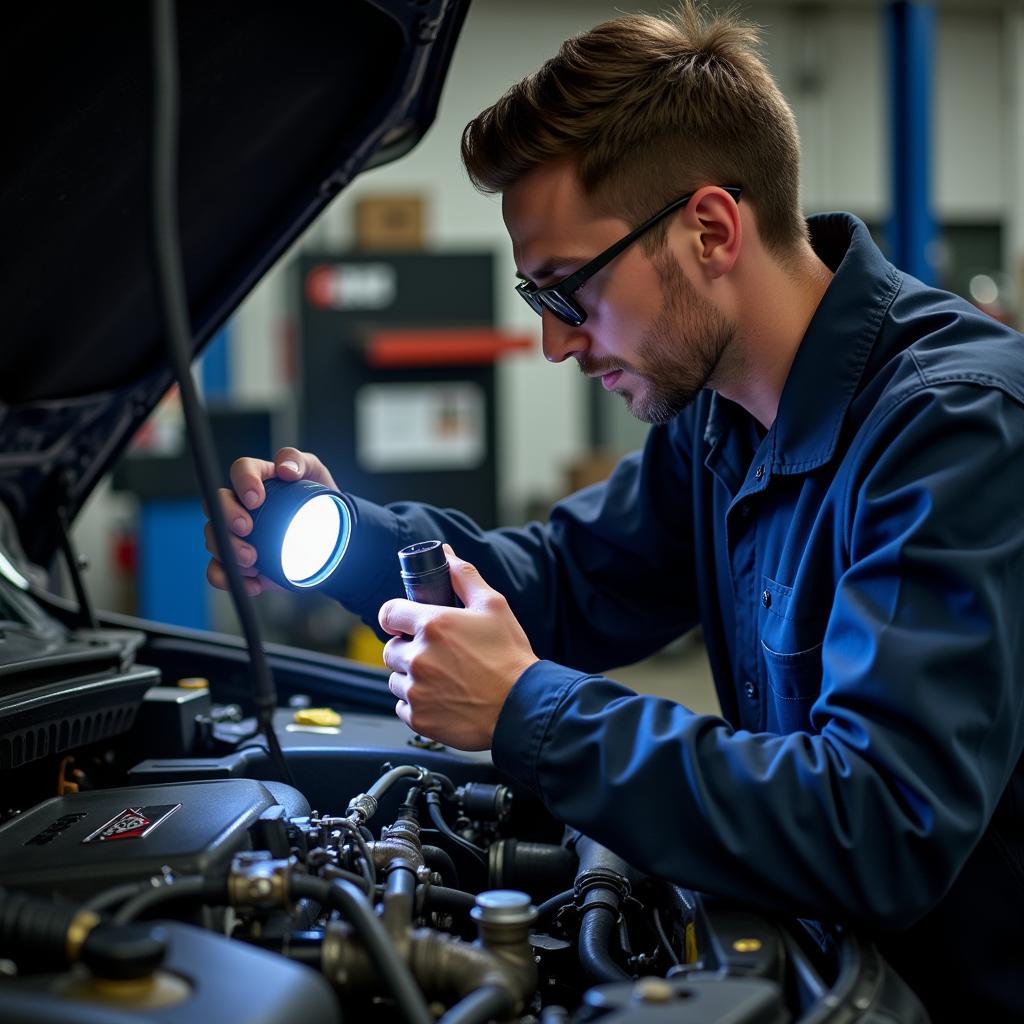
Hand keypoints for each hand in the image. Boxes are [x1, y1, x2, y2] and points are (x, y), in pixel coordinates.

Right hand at [204, 446, 339, 596]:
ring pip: (213, 539)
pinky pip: (219, 570)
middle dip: (226, 518)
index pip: (241, 470)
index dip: (243, 482)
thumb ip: (299, 461)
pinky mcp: (238, 561)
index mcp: (257, 478)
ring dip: (228, 551)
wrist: (329, 539)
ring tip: (254, 562)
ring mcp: (235, 534)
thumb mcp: (315, 472)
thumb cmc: (319, 500)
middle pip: (216, 505)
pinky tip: (254, 583)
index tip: (256, 499)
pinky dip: (229, 579)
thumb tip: (286, 469)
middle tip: (247, 530)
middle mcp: (239, 504)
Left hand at [379, 545, 538, 749]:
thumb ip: (463, 576)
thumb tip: (446, 554)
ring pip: (396, 680)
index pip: (389, 613)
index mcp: (433, 625)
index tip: (403, 624)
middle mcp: (419, 657)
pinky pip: (403, 707)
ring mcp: (417, 690)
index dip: (396, 617)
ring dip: (412, 678)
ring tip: (445, 679)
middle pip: (390, 649)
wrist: (523, 706)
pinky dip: (418, 705)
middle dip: (408, 650)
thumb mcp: (493, 606)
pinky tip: (444, 699)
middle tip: (437, 655)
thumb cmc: (510, 657)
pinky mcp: (419, 718)